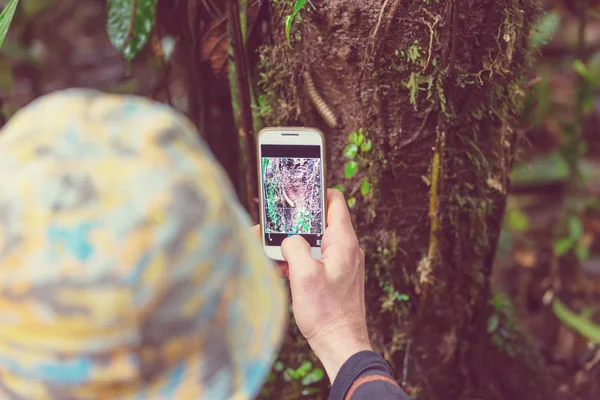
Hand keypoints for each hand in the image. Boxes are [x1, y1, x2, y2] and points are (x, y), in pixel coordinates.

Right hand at [281, 189, 371, 382]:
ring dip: (293, 245)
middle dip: (294, 223)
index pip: (334, 201)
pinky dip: (298, 261)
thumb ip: (294, 247)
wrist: (341, 345)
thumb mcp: (303, 276)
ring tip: (272, 252)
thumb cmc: (327, 313)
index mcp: (343, 242)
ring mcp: (341, 263)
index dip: (315, 192)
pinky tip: (282, 271)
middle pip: (319, 221)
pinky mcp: (334, 277)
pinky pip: (315, 259)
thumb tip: (288, 240)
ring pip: (314, 242)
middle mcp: (346, 249)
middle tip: (273, 225)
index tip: (295, 193)